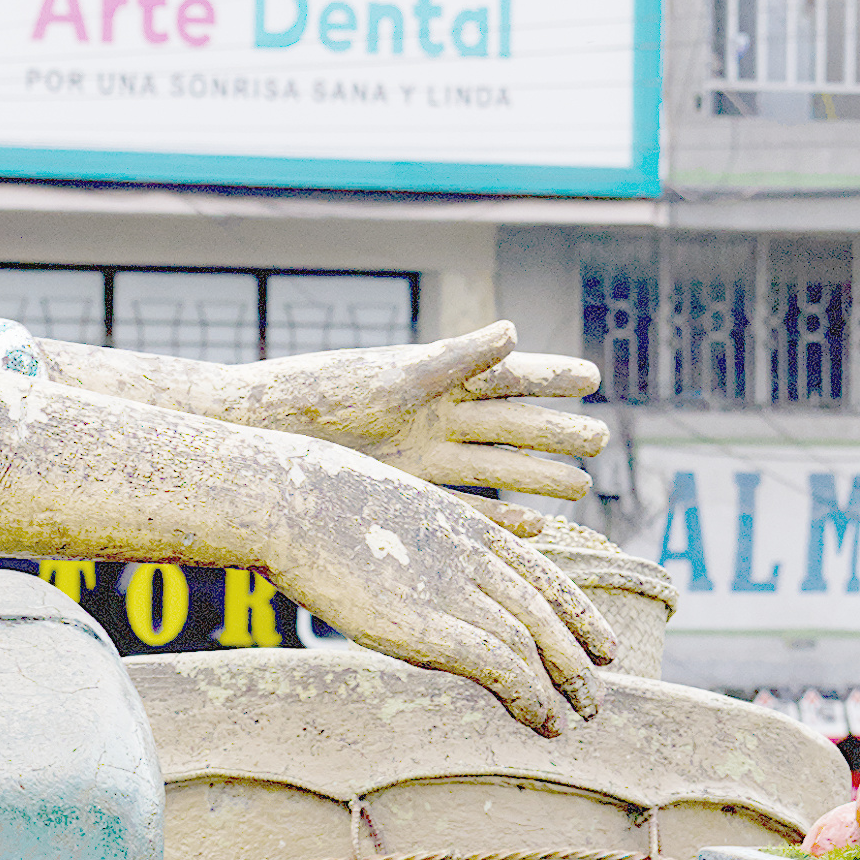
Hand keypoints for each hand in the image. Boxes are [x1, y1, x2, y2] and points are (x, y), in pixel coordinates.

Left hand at [226, 325, 611, 504]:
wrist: (257, 435)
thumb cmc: (318, 394)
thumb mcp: (391, 377)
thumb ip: (455, 360)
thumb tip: (515, 331)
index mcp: (432, 377)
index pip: (505, 374)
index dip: (549, 376)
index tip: (594, 377)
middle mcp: (432, 415)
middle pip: (508, 423)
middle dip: (555, 432)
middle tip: (603, 441)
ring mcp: (419, 455)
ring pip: (492, 466)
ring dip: (535, 476)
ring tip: (581, 486)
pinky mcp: (403, 492)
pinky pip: (462, 507)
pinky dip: (497, 517)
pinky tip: (533, 527)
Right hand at [251, 471, 607, 737]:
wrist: (287, 501)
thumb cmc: (310, 501)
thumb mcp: (380, 506)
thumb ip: (411, 537)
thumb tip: (403, 566)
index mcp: (463, 525)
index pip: (542, 574)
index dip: (577, 612)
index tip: (601, 641)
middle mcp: (470, 556)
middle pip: (546, 610)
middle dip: (580, 654)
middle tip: (599, 693)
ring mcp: (452, 588)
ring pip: (533, 640)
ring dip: (564, 683)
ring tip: (582, 716)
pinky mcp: (428, 624)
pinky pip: (499, 666)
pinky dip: (528, 696)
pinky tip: (542, 720)